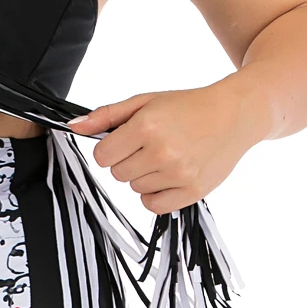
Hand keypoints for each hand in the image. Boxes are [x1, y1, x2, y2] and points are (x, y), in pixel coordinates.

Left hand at [67, 81, 259, 214]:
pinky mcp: (194, 191)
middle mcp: (162, 152)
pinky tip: (169, 175)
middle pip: (117, 174)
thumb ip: (106, 115)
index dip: (110, 148)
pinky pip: (154, 205)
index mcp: (147, 126)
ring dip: (144, 176)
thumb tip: (72, 127)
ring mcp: (179, 174)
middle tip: (150, 146)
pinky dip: (156, 194)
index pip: (102, 156)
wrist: (234, 115)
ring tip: (166, 156)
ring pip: (135, 189)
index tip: (126, 140)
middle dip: (127, 160)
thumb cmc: (186, 106)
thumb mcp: (144, 102)